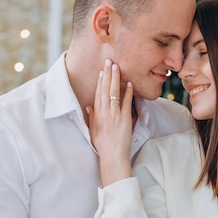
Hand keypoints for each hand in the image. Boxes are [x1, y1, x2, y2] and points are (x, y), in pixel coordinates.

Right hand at [86, 59, 132, 185]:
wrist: (112, 156)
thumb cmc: (102, 145)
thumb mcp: (93, 130)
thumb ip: (91, 116)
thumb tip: (88, 105)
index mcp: (97, 114)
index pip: (98, 93)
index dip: (100, 81)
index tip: (102, 71)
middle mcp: (105, 112)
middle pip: (106, 89)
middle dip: (108, 74)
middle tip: (109, 61)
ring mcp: (115, 114)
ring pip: (114, 93)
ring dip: (116, 79)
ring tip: (117, 67)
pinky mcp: (125, 119)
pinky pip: (126, 102)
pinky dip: (128, 92)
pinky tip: (129, 83)